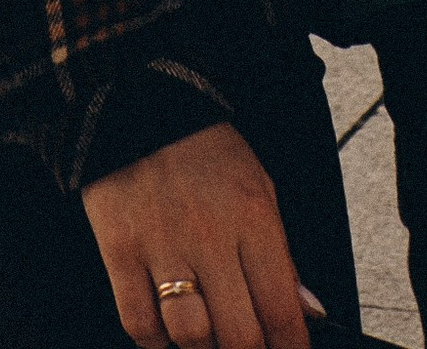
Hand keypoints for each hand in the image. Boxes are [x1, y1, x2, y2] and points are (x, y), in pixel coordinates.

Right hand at [82, 122, 314, 348]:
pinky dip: (154, 339)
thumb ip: (282, 255)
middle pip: (238, 335)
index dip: (290, 348)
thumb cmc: (205, 151)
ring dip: (202, 347)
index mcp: (253, 219)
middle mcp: (209, 236)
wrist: (140, 102)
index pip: (280, 309)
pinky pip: (138, 323)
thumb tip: (306, 311)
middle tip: (246, 344)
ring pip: (190, 336)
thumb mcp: (259, 188)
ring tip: (206, 335)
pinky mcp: (120, 250)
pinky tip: (164, 327)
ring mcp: (161, 245)